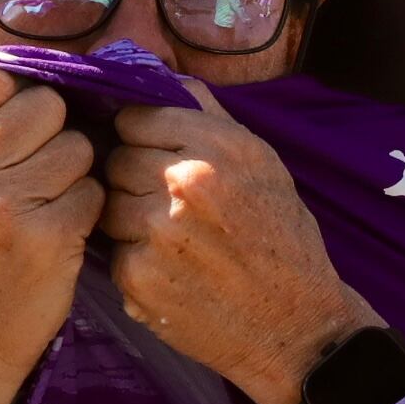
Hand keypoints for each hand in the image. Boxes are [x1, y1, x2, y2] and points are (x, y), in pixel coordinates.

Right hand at [0, 70, 103, 403]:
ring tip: (46, 205)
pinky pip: (93, 192)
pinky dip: (85, 212)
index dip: (18, 100)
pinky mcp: (49, 236)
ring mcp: (6, 203)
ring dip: (74, 174)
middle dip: (52, 135)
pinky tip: (59, 234)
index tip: (20, 130)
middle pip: (47, 106)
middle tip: (38, 172)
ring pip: (78, 147)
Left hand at [102, 79, 382, 403]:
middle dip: (133, 179)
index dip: (141, 137)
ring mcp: (154, 233)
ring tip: (170, 240)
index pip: (135, 118)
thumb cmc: (283, 241)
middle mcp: (183, 184)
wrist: (295, 326)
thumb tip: (160, 77)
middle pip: (116, 160)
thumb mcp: (263, 164)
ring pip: (109, 205)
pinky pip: (113, 252)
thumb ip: (210, 117)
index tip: (153, 155)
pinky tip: (170, 272)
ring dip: (129, 220)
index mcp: (216, 148)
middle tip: (164, 204)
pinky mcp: (137, 278)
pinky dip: (134, 262)